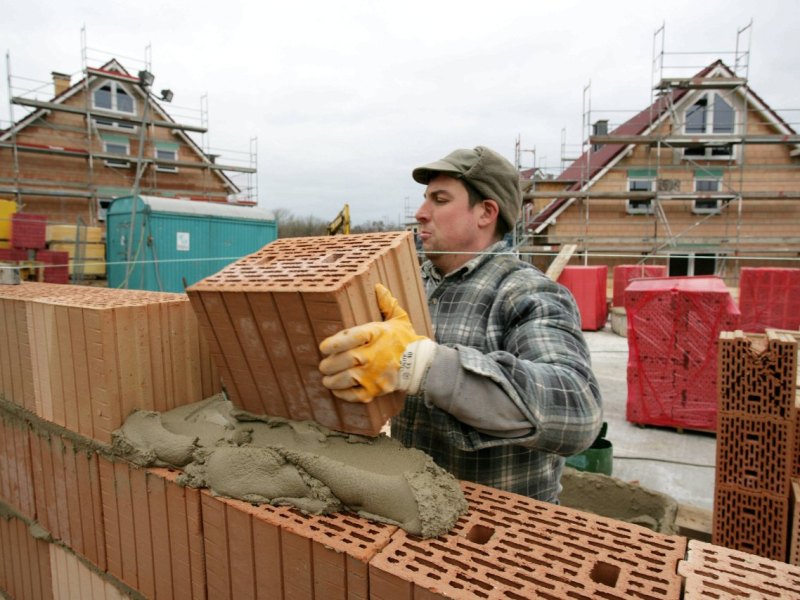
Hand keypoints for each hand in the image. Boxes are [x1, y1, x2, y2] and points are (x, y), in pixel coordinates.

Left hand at [319, 283, 436, 402]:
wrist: (422, 365)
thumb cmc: (407, 341)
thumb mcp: (399, 319)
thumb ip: (386, 304)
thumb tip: (378, 287)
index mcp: (376, 334)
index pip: (349, 337)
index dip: (333, 343)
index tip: (324, 347)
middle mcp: (372, 354)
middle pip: (344, 359)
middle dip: (329, 364)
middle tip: (324, 365)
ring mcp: (373, 374)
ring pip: (345, 378)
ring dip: (332, 380)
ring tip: (326, 379)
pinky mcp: (375, 389)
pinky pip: (353, 394)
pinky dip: (342, 393)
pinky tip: (337, 390)